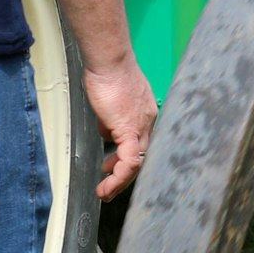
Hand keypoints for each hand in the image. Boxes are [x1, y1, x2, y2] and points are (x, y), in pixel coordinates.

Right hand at [81, 54, 158, 199]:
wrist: (109, 61)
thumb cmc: (106, 73)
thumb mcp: (108, 101)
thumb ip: (110, 118)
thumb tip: (106, 130)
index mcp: (144, 114)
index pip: (141, 143)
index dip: (126, 158)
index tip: (112, 166)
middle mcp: (147, 121)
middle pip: (142, 155)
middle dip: (124, 173)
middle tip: (109, 184)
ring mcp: (141, 126)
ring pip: (137, 163)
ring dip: (120, 181)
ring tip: (105, 191)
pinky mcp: (130, 130)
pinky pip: (129, 161)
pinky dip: (118, 177)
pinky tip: (106, 184)